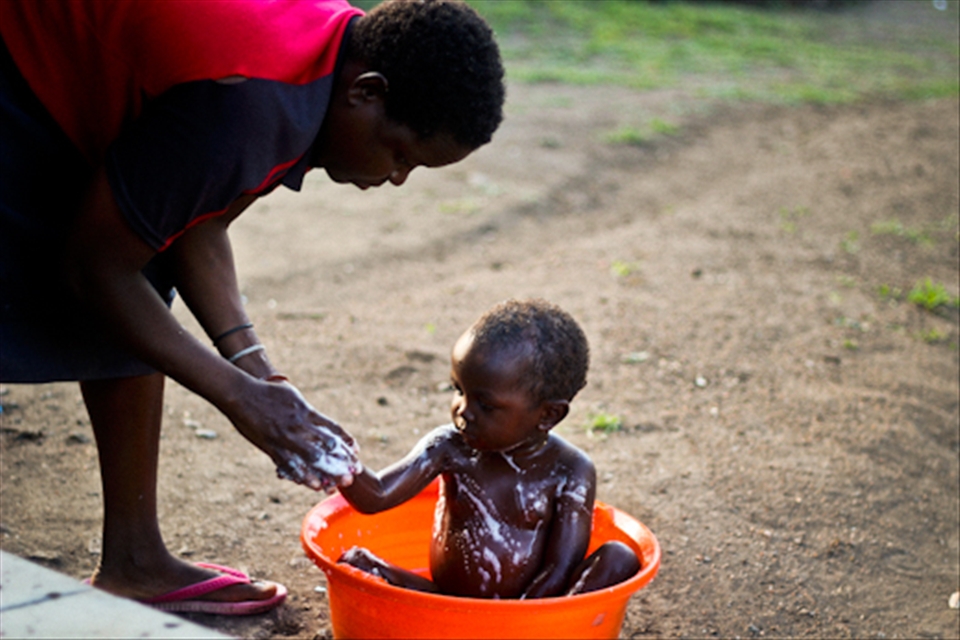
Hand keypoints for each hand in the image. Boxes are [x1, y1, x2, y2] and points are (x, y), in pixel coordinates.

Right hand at [227, 377, 360, 491]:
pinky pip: (290, 465)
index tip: (356, 452)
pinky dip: (302, 476)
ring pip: (310, 459)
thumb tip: (319, 421)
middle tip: (352, 474)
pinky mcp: (271, 448)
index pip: (333, 428)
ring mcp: (285, 438)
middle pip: (326, 447)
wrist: (241, 394)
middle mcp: (299, 426)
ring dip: (324, 474)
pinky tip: (314, 485)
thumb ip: (307, 410)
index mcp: (306, 411)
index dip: (346, 442)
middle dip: (340, 462)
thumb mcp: (293, 395)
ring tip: (336, 486)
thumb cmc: (268, 392)